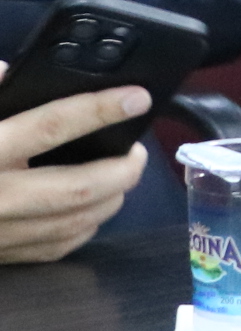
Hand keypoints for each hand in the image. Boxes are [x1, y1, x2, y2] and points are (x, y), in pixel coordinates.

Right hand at [0, 68, 149, 264]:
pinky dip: (85, 226)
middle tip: (138, 149)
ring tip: (123, 173)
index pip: (51, 126)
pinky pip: (57, 247)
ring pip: (77, 222)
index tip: (136, 97)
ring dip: (112, 197)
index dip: (99, 110)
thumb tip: (9, 72)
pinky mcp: (0, 258)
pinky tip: (93, 207)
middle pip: (80, 188)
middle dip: (122, 168)